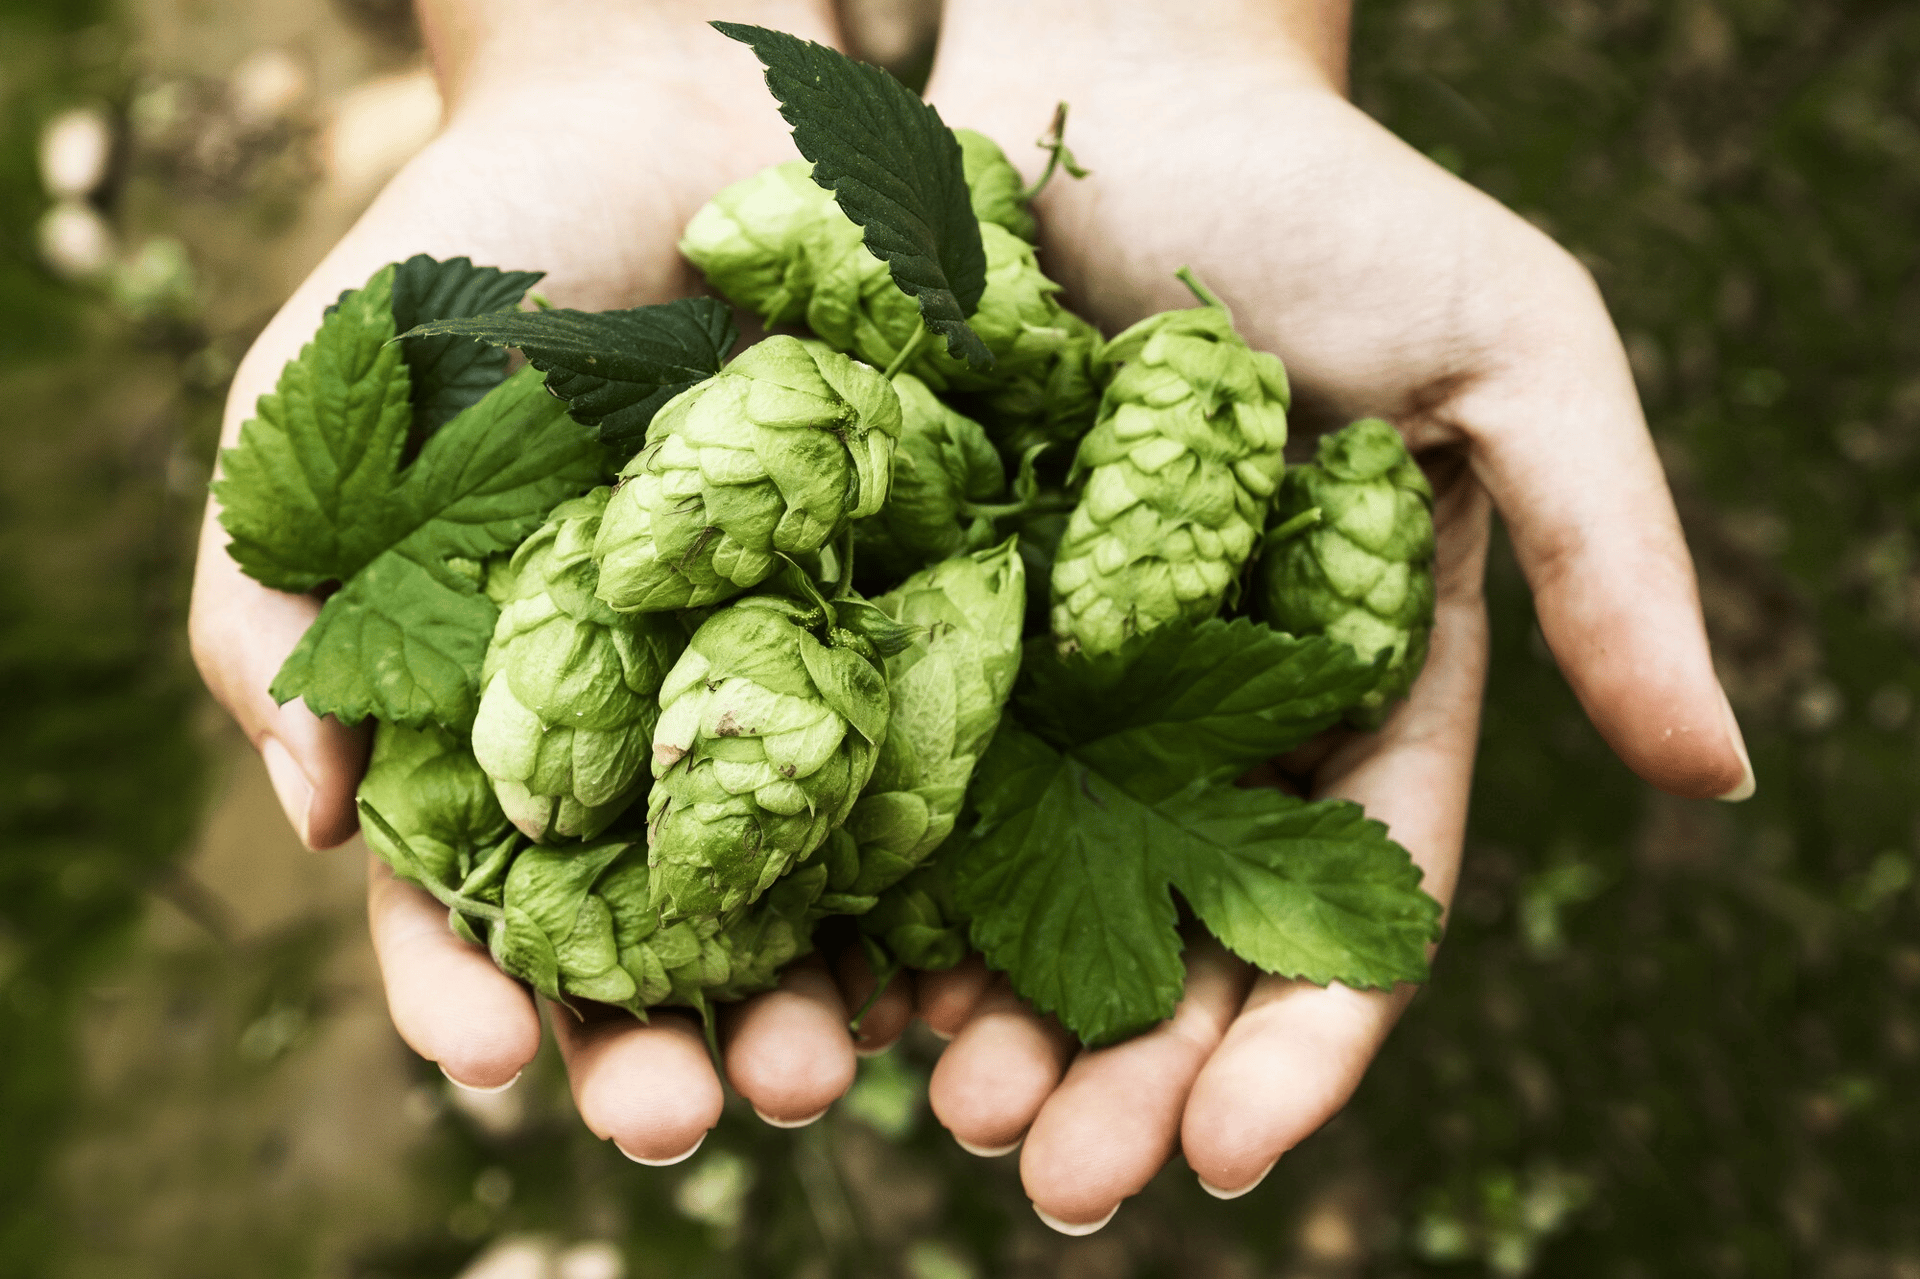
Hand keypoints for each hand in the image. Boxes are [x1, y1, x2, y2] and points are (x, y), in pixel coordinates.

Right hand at [189, 0, 913, 1158]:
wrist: (646, 123)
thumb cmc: (448, 277)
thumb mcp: (314, 436)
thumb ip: (280, 622)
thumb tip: (306, 824)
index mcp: (500, 732)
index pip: (474, 911)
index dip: (474, 998)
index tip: (497, 1070)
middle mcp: (654, 741)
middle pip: (661, 939)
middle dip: (674, 1041)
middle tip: (707, 1115)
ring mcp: (795, 689)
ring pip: (815, 887)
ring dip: (826, 991)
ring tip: (848, 1065)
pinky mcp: (924, 621)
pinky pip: (947, 762)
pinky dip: (954, 857)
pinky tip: (965, 940)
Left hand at [910, 0, 1752, 1229]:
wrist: (1115, 77)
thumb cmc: (1336, 204)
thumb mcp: (1516, 352)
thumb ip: (1606, 554)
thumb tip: (1719, 776)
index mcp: (1348, 685)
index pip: (1341, 904)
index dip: (1299, 1042)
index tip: (1235, 1157)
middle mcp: (1193, 713)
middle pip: (1163, 936)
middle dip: (1119, 1071)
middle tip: (1053, 1175)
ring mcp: (1044, 674)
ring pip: (1012, 888)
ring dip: (975, 1012)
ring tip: (922, 1101)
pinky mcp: (909, 610)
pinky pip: (878, 768)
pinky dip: (855, 875)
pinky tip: (817, 968)